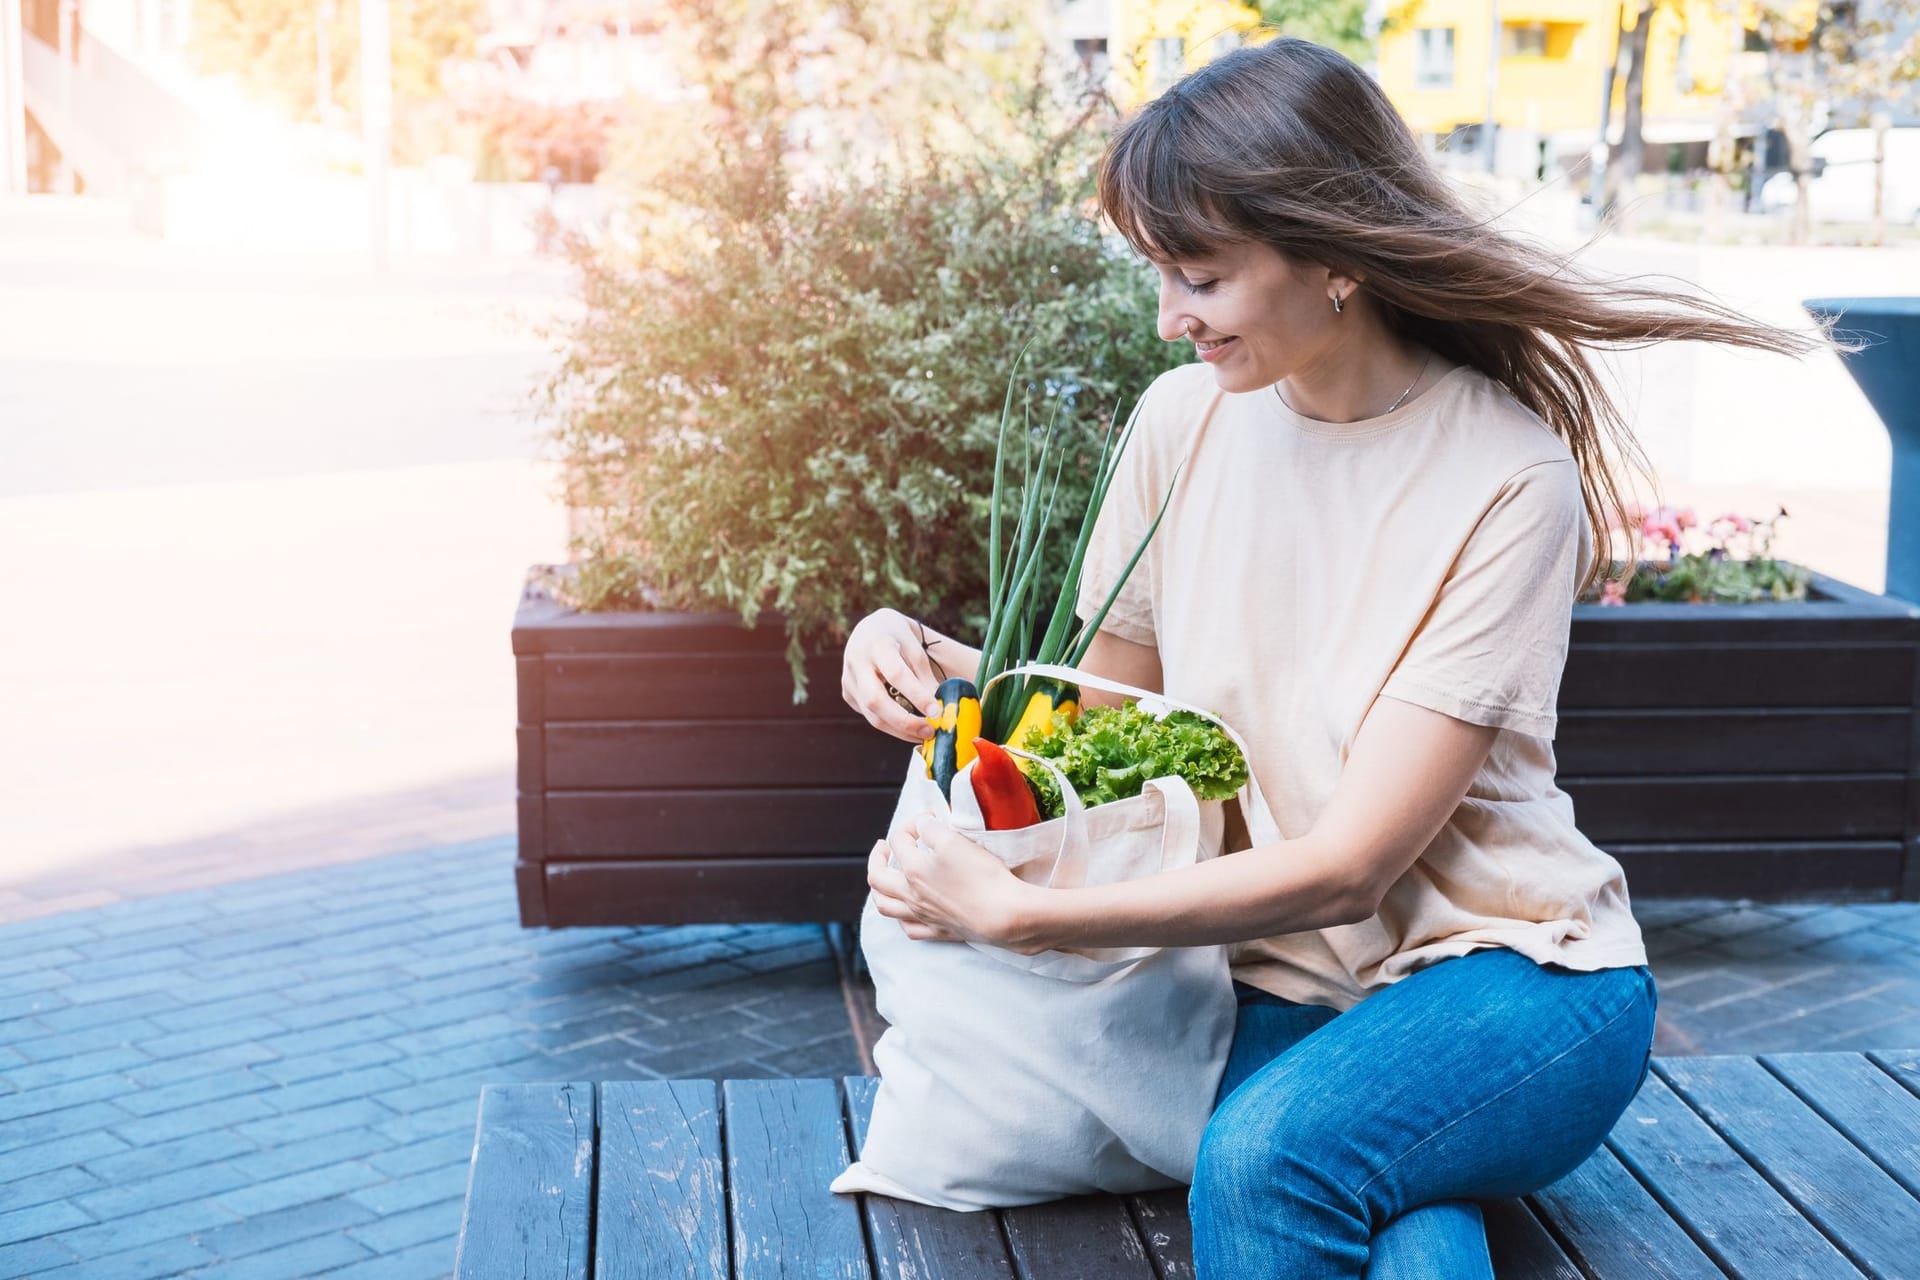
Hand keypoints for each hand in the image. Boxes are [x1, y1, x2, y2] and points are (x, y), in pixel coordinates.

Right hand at [842, 609, 943, 742]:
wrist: (871, 630)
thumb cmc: (898, 639)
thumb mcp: (915, 649)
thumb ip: (925, 678)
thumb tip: (937, 711)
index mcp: (877, 644)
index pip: (896, 674)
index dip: (917, 695)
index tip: (936, 712)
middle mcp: (857, 662)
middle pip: (876, 700)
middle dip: (904, 721)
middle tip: (929, 731)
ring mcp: (849, 679)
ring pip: (872, 715)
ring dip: (900, 730)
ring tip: (923, 733)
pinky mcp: (848, 694)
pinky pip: (870, 716)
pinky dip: (892, 725)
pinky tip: (908, 727)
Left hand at [867, 811, 1044, 952]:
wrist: (1004, 916)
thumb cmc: (981, 877)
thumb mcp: (955, 841)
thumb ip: (932, 829)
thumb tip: (923, 825)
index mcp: (913, 871)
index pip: (899, 841)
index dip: (911, 824)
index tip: (928, 818)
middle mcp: (912, 896)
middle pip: (878, 878)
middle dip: (876, 858)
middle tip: (885, 846)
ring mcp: (924, 916)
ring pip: (886, 907)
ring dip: (880, 890)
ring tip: (885, 879)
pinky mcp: (940, 931)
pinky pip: (910, 929)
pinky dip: (902, 917)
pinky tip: (907, 911)